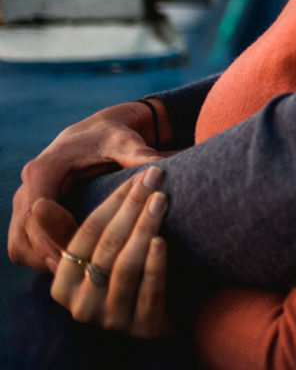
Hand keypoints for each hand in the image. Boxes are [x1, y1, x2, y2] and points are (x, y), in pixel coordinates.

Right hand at [9, 100, 165, 271]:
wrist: (98, 130)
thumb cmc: (114, 136)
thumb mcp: (127, 142)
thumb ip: (141, 155)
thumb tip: (162, 169)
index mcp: (45, 169)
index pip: (37, 213)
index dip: (54, 239)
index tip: (76, 259)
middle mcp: (27, 186)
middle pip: (24, 235)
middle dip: (49, 258)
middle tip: (80, 277)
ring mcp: (24, 201)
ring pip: (20, 245)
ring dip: (43, 263)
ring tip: (78, 277)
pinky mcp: (29, 213)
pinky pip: (24, 246)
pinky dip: (42, 259)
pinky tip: (72, 269)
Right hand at [49, 167, 170, 337]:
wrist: (170, 312)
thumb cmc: (128, 268)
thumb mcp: (103, 246)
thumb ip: (77, 227)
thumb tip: (39, 206)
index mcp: (63, 285)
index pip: (85, 235)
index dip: (113, 203)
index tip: (138, 177)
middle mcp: (81, 306)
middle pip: (106, 247)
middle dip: (132, 207)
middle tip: (154, 178)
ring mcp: (111, 319)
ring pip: (125, 268)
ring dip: (144, 229)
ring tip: (161, 200)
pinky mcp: (143, 328)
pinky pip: (149, 292)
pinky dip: (155, 264)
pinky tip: (162, 240)